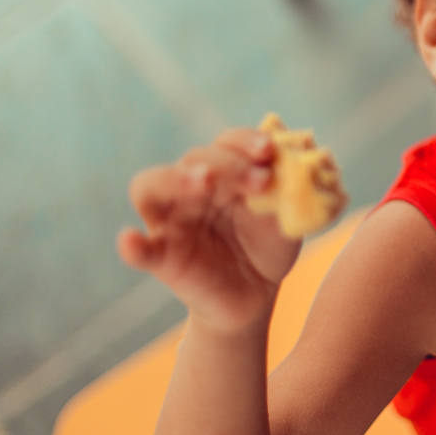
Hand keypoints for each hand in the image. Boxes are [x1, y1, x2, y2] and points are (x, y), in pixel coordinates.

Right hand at [118, 129, 301, 333]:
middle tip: (260, 182)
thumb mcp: (285, 217)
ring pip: (151, 188)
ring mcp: (172, 222)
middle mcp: (192, 190)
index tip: (268, 150)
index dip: (244, 141)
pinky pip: (139, 250)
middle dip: (228, 164)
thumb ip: (290, 190)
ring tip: (203, 182)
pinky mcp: (162, 258)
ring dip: (176, 180)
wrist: (257, 293)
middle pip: (193, 159)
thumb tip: (304, 152)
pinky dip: (132, 245)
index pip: (225, 143)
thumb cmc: (267, 245)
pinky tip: (131, 240)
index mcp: (223, 175)